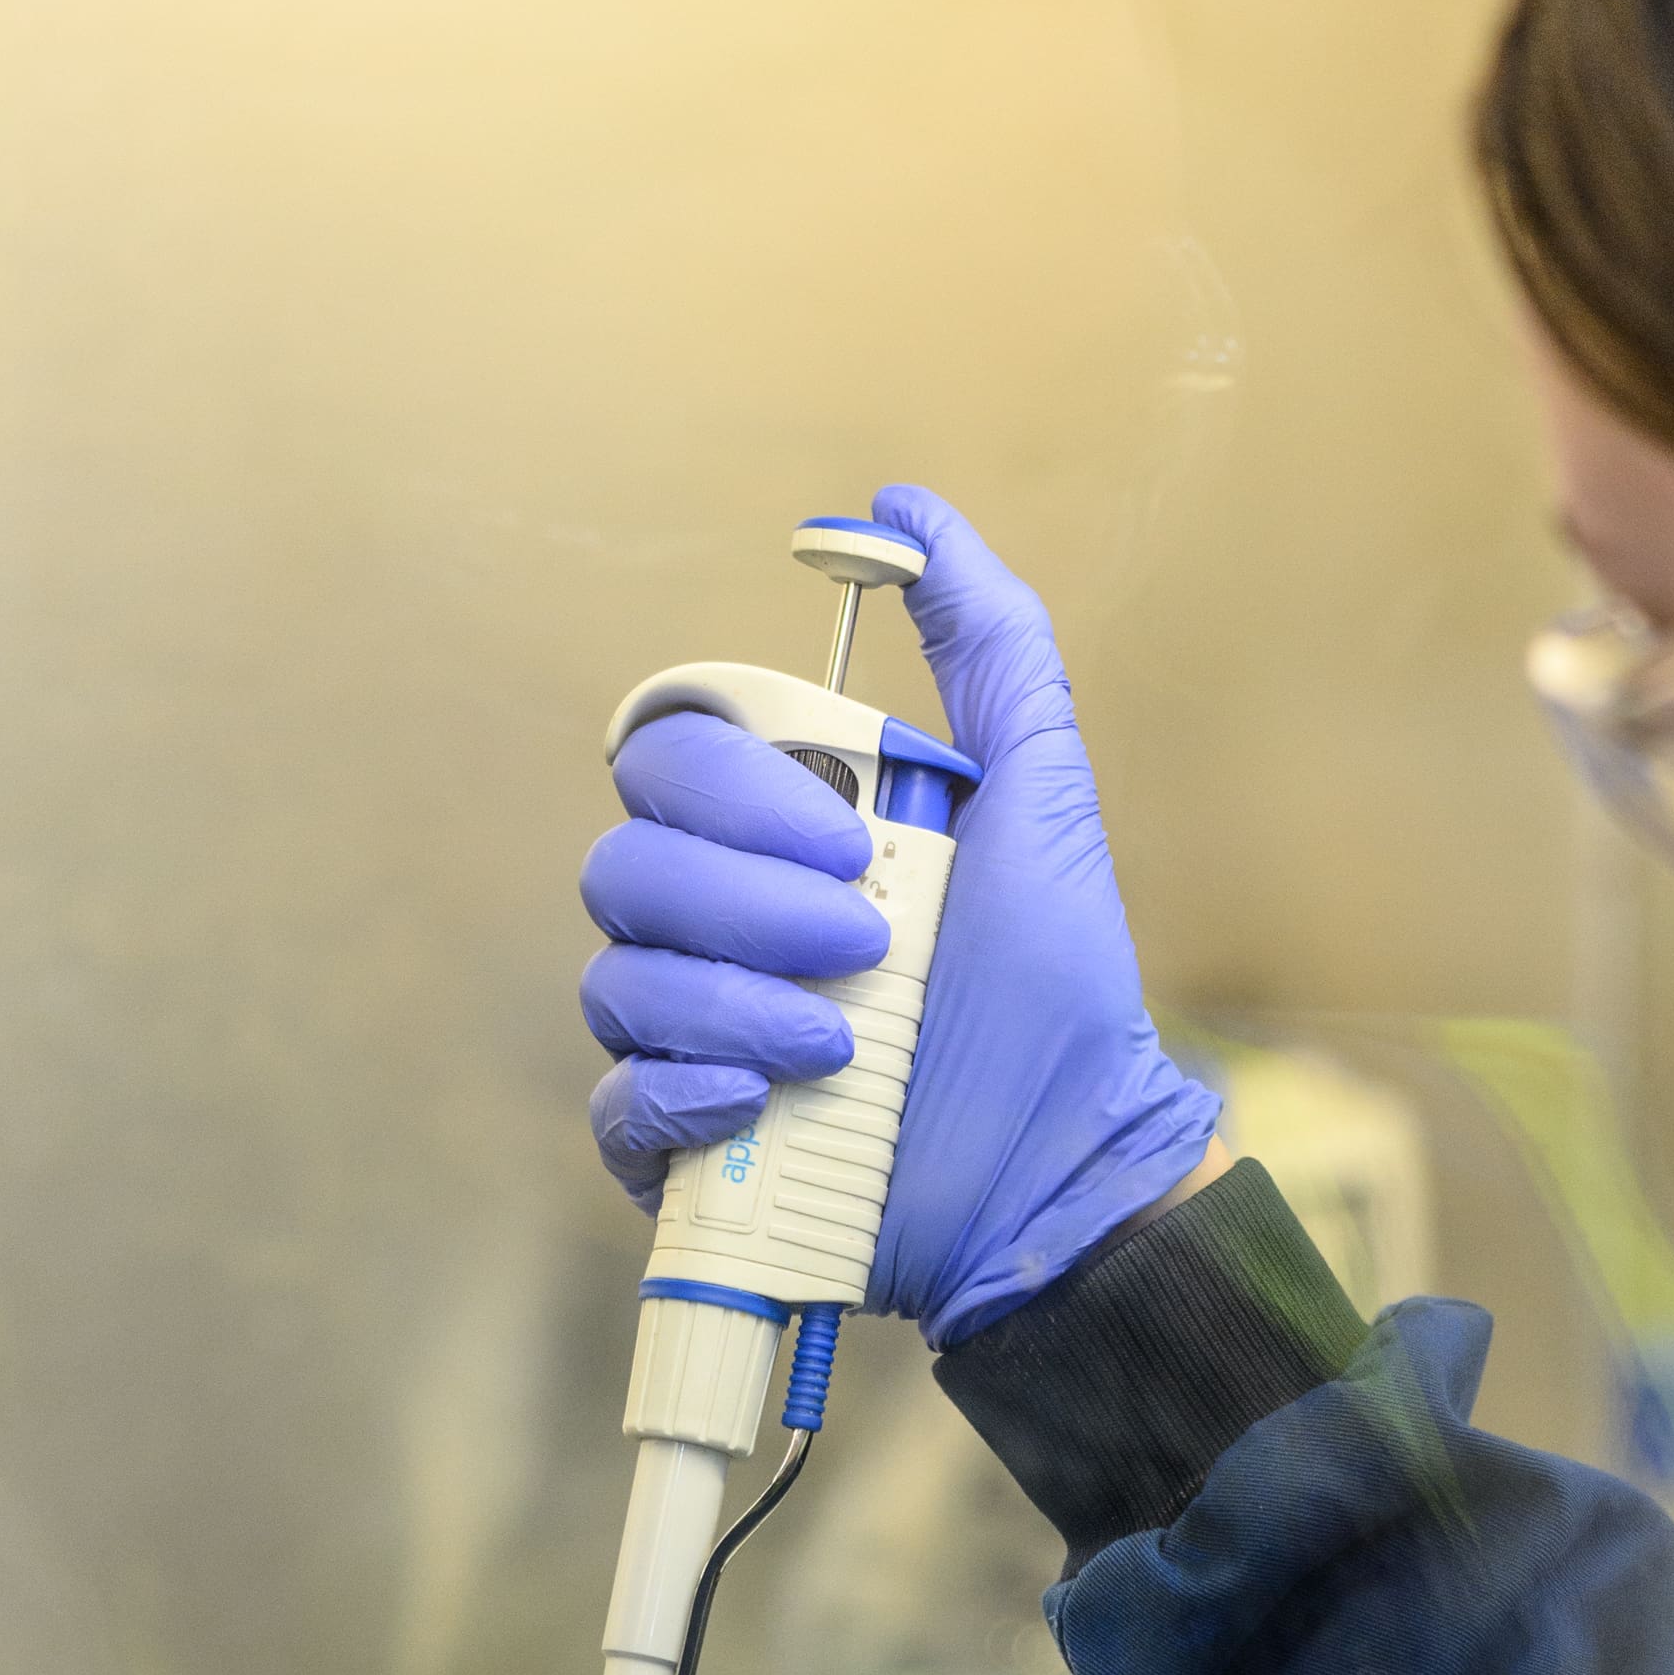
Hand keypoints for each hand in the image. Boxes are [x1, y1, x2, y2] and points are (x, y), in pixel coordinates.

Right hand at [580, 483, 1219, 1350]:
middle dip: (747, 901)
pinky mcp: (677, 1148)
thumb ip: (987, 639)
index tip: (855, 841)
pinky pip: (613, 1099)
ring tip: (844, 1043)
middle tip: (867, 945)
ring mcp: (685, 1037)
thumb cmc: (1053, 985)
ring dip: (733, 998)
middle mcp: (711, 927)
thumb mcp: (1039, 788)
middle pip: (624, 863)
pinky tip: (770, 1095)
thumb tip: (901, 513)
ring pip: (615, 976)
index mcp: (770, 836)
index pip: (665, 756)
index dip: (737, 791)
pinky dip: (683, 1090)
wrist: (1060, 1161)